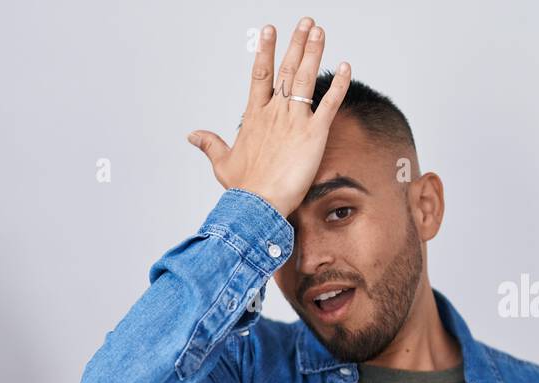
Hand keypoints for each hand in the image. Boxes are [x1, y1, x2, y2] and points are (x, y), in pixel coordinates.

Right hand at [187, 18, 350, 218]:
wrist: (258, 205)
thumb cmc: (242, 188)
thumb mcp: (222, 162)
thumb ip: (210, 144)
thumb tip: (192, 135)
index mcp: (255, 116)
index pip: (260, 74)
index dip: (265, 51)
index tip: (269, 31)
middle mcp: (274, 112)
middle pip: (286, 69)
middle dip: (296, 43)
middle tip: (305, 22)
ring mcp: (294, 120)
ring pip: (305, 78)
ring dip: (314, 52)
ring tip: (319, 31)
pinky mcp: (314, 134)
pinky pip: (329, 103)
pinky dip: (339, 85)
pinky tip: (346, 66)